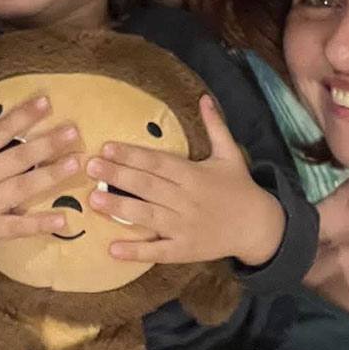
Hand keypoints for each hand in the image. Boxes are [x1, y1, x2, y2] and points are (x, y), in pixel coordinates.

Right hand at [0, 88, 83, 268]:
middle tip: (75, 131)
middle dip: (47, 144)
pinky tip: (63, 219)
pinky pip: (17, 226)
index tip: (47, 101)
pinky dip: (39, 224)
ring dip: (50, 176)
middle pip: (17, 158)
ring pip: (22, 188)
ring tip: (76, 163)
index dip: (22, 116)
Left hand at [86, 95, 285, 266]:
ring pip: (148, 216)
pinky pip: (158, 251)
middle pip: (148, 186)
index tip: (107, 146)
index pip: (158, 162)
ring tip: (93, 199)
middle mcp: (187, 199)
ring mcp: (185, 226)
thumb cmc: (240, 187)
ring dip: (119, 208)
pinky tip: (113, 248)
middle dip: (118, 175)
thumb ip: (215, 126)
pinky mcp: (185, 249)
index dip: (132, 154)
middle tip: (90, 167)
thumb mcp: (230, 153)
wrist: (258, 226)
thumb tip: (204, 98)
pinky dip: (137, 251)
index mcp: (194, 174)